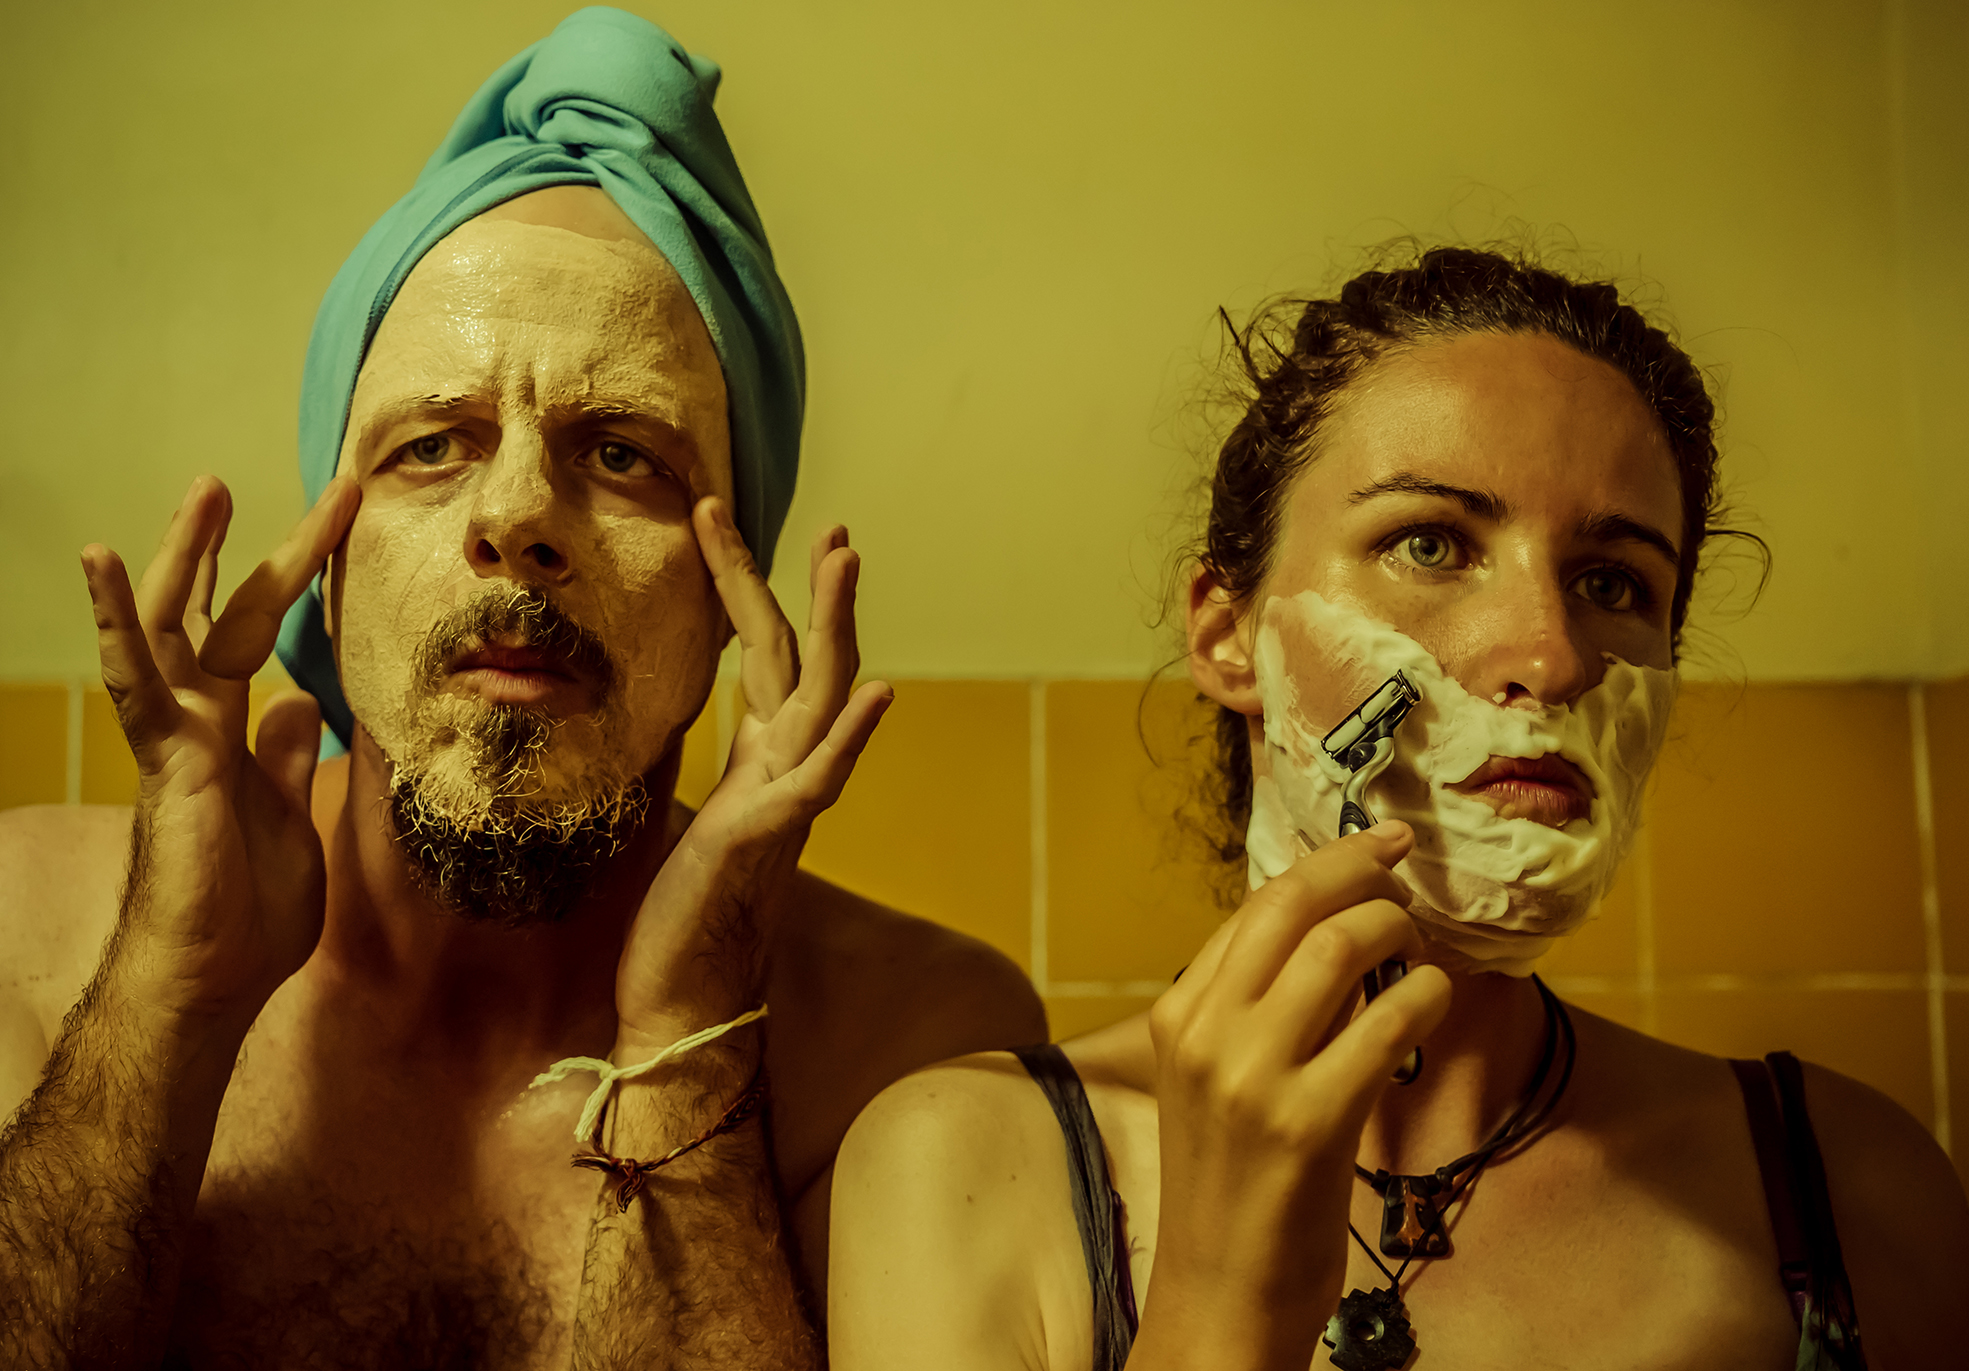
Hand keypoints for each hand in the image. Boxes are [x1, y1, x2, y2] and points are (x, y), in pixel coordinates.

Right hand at [81, 474, 361, 1031]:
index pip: (260, 636)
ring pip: (171, 627)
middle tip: (259, 484)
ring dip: (186, 558)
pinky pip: (135, 679)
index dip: (293, 580)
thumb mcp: (295, 816)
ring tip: (206, 493)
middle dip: (245, 551)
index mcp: (234, 733)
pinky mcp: (164, 758)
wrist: (214, 977)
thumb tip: (299, 702)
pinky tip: (102, 561)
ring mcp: (175, 736)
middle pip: (220, 615)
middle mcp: (199, 722)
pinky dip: (116, 618)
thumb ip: (289, 757)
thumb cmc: (249, 911)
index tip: (336, 526)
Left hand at [613, 498, 891, 1048]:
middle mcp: (781, 772)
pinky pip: (822, 777)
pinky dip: (851, 733)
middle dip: (814, 590)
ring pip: (821, 696)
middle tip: (835, 528)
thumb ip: (706, 780)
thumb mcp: (685, 826)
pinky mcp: (769, 836)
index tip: (731, 530)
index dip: (749, 593)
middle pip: (802, 661)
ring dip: (836, 625)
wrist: (683, 1002)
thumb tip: (679, 748)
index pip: (760, 660)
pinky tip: (883, 692)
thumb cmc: (677, 922)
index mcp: (757, 764)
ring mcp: (783, 800)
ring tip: (845, 560)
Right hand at [1137, 823, 1450, 1370]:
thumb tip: (1326, 935)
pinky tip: (1432, 998)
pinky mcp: (1308, 1122)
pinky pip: (1385, 1023)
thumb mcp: (1213, 1081)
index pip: (1252, 909)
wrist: (1219, 1296)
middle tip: (1404, 865)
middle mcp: (1204, 1034)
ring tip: (1417, 943)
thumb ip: (1250, 1011)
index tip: (1371, 849)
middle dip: (1359, 870)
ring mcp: (1252, 1077)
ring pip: (1339, 949)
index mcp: (1176, 1017)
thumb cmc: (1230, 1190)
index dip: (1322, 866)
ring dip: (1395, 930)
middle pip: (1291, 907)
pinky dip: (1423, 995)